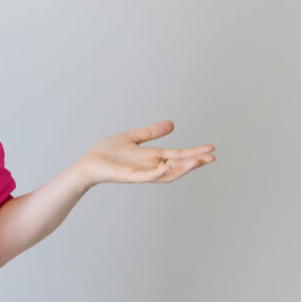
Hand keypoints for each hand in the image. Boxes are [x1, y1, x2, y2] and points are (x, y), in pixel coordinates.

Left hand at [77, 120, 214, 185]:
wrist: (88, 163)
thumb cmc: (107, 153)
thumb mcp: (133, 138)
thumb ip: (151, 132)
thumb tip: (172, 124)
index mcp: (151, 157)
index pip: (177, 155)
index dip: (194, 153)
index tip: (210, 149)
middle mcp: (149, 166)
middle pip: (177, 165)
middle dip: (194, 162)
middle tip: (212, 157)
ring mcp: (141, 173)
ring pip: (166, 173)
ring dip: (182, 168)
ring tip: (198, 162)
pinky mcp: (129, 176)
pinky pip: (146, 176)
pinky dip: (158, 172)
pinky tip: (168, 166)